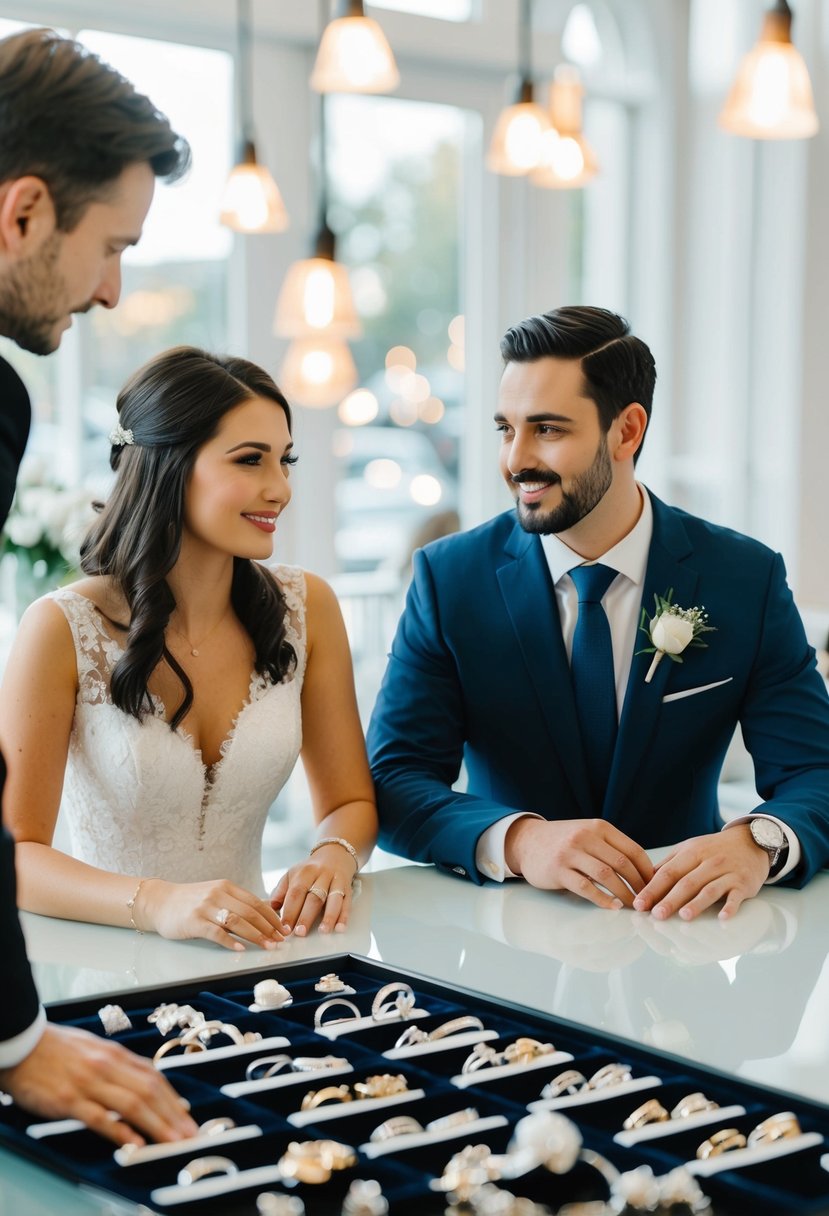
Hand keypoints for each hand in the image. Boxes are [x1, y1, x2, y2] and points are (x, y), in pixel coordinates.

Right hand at [0, 1024, 197, 1147]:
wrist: (22, 1044)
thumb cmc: (57, 1049)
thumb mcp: (93, 1049)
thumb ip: (118, 1066)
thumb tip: (143, 1081)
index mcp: (114, 1054)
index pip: (153, 1077)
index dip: (173, 1098)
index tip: (188, 1116)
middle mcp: (107, 1066)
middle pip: (149, 1091)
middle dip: (173, 1115)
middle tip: (190, 1135)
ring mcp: (88, 1083)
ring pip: (131, 1104)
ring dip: (157, 1125)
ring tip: (173, 1142)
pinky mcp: (68, 1100)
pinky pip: (99, 1118)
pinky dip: (119, 1130)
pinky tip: (134, 1143)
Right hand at [140, 878, 285, 950]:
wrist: (160, 902)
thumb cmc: (191, 902)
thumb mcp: (216, 896)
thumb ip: (237, 903)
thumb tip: (266, 913)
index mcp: (226, 887)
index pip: (255, 902)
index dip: (271, 917)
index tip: (282, 929)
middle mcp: (218, 894)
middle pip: (249, 912)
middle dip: (268, 928)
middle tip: (279, 941)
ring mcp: (205, 907)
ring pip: (236, 921)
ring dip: (255, 935)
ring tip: (267, 946)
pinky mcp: (194, 921)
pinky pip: (216, 933)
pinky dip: (231, 942)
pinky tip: (240, 949)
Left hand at [270, 846, 355, 936]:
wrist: (334, 854)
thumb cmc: (309, 870)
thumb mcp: (292, 875)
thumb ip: (280, 892)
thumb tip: (270, 908)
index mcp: (304, 872)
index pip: (296, 893)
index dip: (290, 911)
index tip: (284, 928)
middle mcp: (321, 875)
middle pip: (314, 897)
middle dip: (307, 916)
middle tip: (300, 933)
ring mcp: (336, 881)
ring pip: (333, 899)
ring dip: (329, 916)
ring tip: (323, 932)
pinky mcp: (348, 888)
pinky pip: (347, 903)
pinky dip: (344, 916)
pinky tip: (340, 928)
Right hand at [504, 817, 653, 908]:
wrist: (527, 841)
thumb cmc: (564, 841)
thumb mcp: (588, 833)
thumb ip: (611, 847)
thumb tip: (644, 871)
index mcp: (599, 827)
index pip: (632, 850)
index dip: (647, 870)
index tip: (655, 886)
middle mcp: (586, 837)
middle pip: (622, 864)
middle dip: (639, 885)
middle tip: (646, 901)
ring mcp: (571, 853)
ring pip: (606, 876)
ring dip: (623, 894)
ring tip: (631, 906)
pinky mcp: (558, 870)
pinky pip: (585, 887)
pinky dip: (602, 899)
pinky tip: (611, 907)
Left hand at [632, 825, 769, 920]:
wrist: (750, 842)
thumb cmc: (713, 850)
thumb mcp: (690, 849)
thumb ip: (669, 864)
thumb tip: (644, 880)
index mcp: (692, 853)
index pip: (669, 872)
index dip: (653, 888)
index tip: (639, 904)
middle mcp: (709, 862)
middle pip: (687, 882)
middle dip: (670, 899)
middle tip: (656, 915)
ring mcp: (727, 873)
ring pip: (709, 889)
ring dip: (697, 903)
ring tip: (684, 916)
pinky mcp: (743, 883)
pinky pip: (736, 896)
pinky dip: (730, 907)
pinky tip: (722, 917)